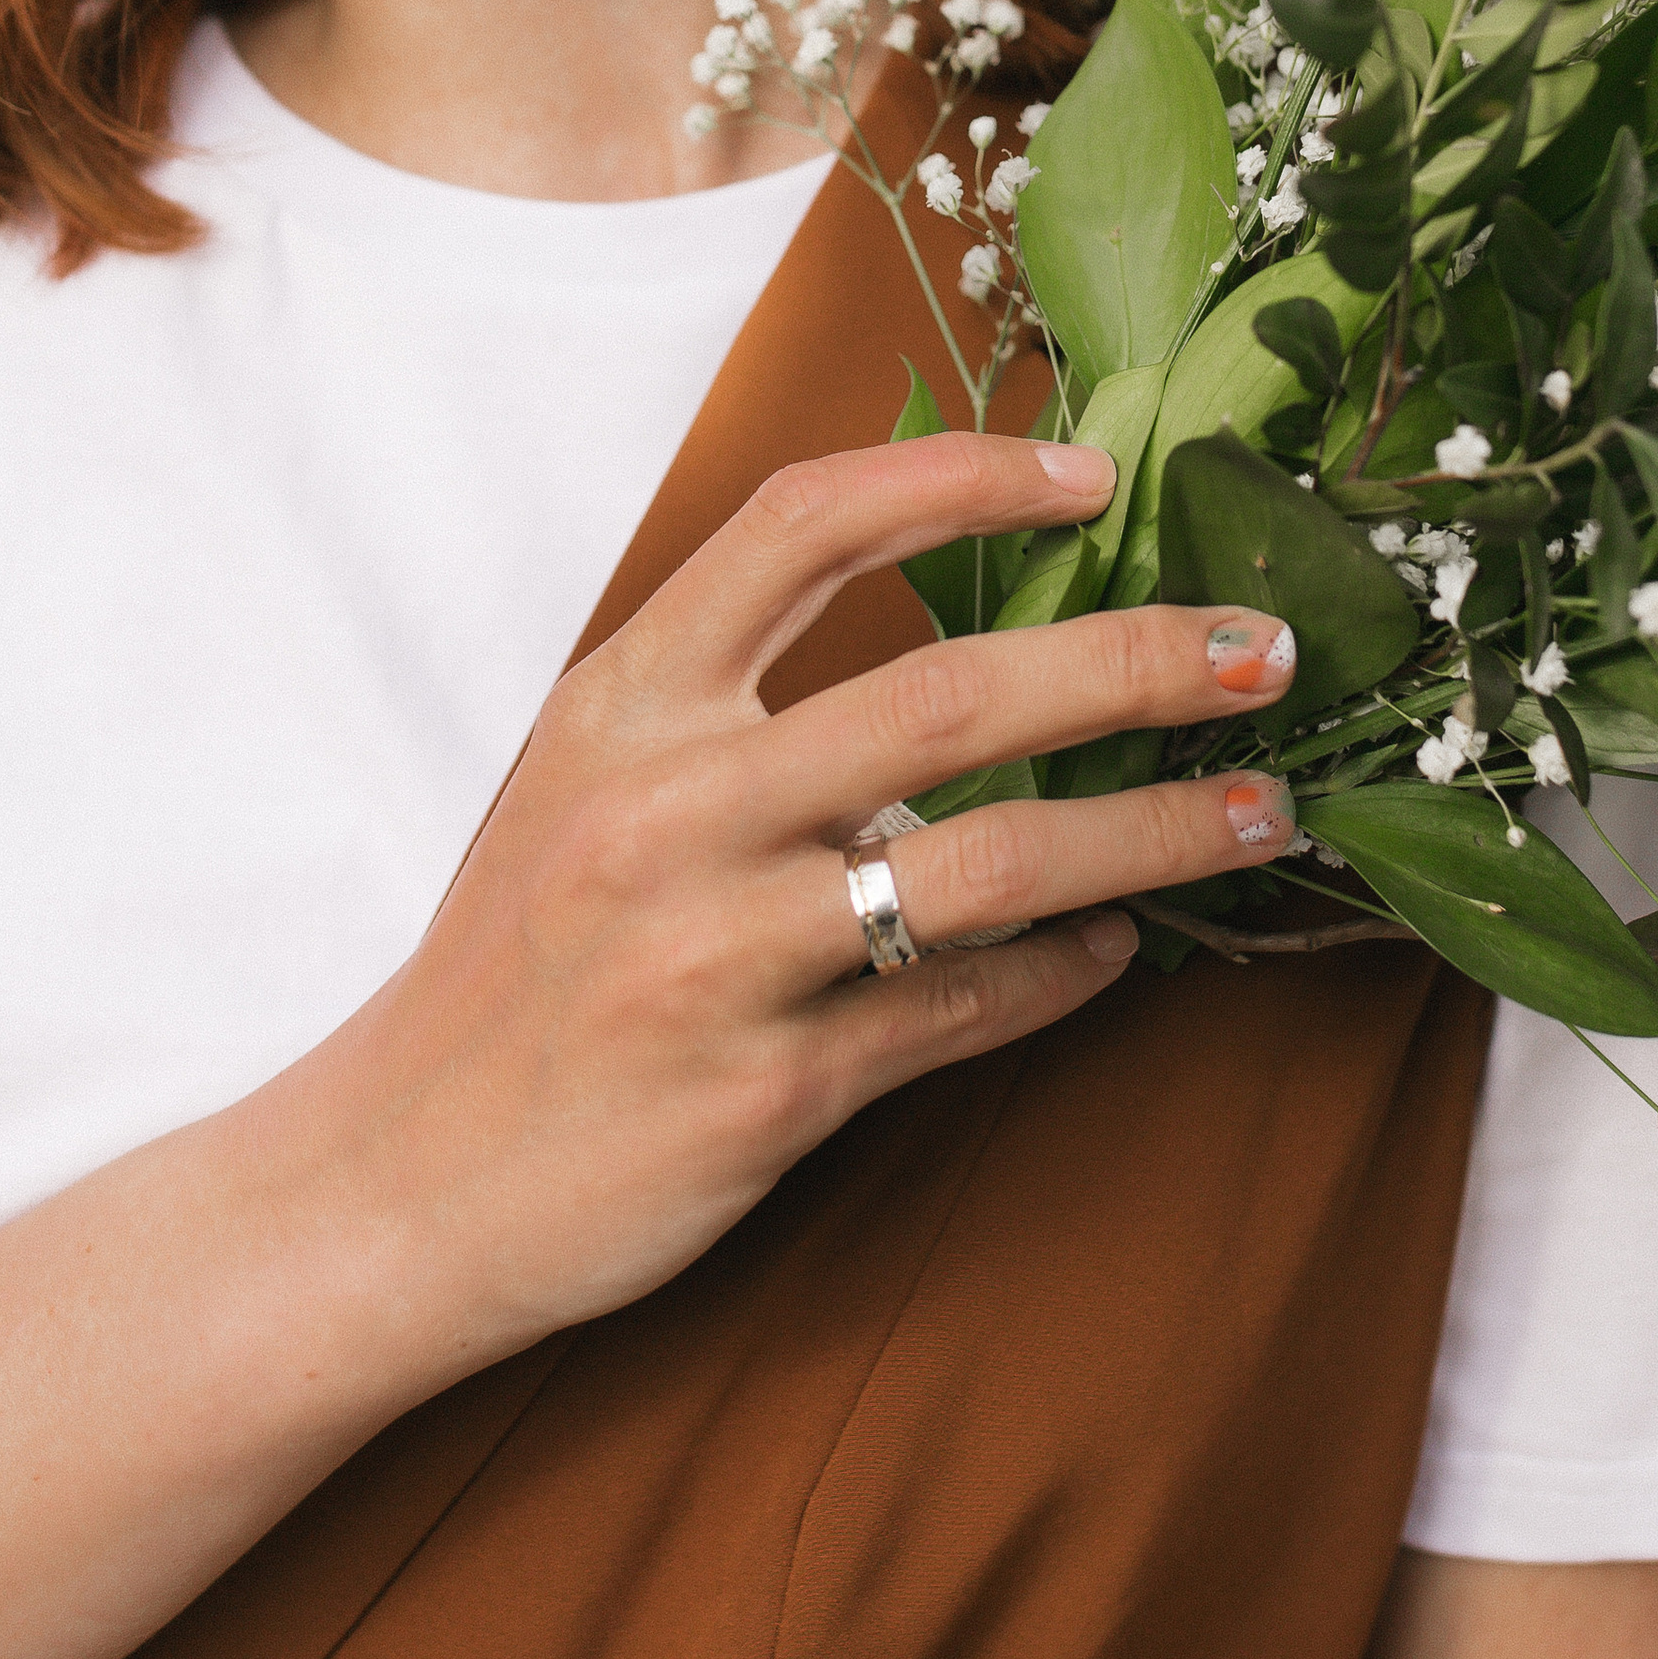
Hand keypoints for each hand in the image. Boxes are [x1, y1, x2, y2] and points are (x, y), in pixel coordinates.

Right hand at [323, 430, 1302, 1389]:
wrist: (391, 1184)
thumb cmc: (514, 971)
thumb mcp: (584, 787)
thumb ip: (735, 709)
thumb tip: (966, 661)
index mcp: (626, 701)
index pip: (809, 519)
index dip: (964, 474)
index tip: (1092, 477)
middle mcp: (672, 807)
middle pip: (957, 690)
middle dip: (1142, 659)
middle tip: (1265, 649)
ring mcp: (721, 952)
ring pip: (999, 863)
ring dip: (1161, 835)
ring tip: (1263, 813)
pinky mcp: (769, 1090)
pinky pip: (967, 1010)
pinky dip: (1069, 973)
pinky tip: (1120, 950)